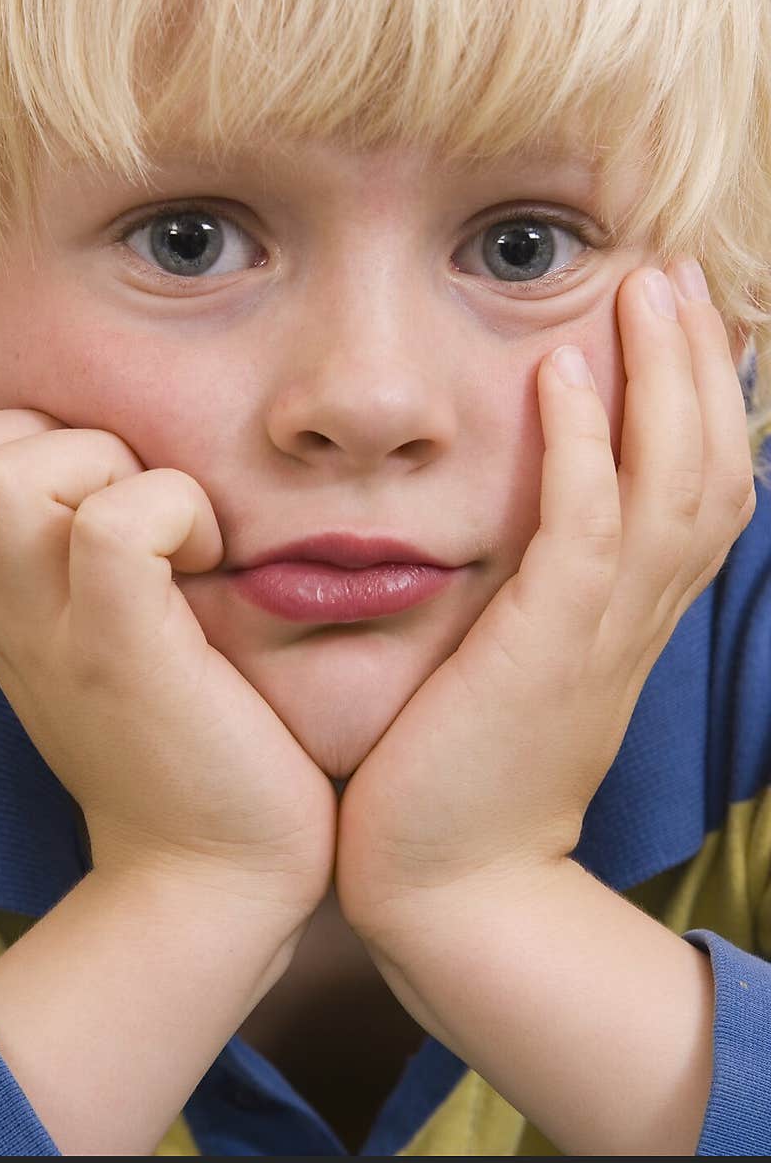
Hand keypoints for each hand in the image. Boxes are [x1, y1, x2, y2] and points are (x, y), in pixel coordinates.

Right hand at [0, 413, 335, 915]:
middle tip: (136, 504)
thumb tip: (80, 462)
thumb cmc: (175, 738)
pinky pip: (112, 527)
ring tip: (170, 533)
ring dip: (107, 469)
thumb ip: (62, 556)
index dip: (8, 436)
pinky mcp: (120, 654)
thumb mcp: (89, 633)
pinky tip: (208, 561)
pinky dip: (174, 510)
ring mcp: (51, 633)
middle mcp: (0, 610)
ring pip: (5, 478)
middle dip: (57, 438)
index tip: (95, 490)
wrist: (208, 874)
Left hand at [336, 261, 755, 935]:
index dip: (707, 404)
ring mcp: (600, 633)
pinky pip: (585, 528)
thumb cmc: (464, 775)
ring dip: (664, 378)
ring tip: (641, 287)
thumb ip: (536, 602)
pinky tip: (562, 373)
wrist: (450, 887)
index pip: (702, 493)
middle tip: (674, 275)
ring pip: (671, 483)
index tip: (683, 323)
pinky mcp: (542, 648)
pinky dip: (586, 447)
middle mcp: (637, 619)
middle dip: (701, 365)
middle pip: (711, 469)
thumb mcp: (519, 671)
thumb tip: (516, 531)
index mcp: (632, 621)